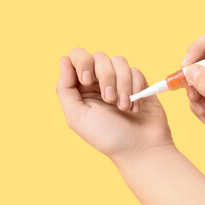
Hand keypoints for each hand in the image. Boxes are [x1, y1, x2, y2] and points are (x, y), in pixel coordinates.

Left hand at [56, 48, 171, 163]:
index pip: (77, 57)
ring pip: (119, 61)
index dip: (82, 62)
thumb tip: (64, 59)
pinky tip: (136, 108)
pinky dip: (136, 89)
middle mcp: (100, 82)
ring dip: (122, 84)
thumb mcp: (78, 117)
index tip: (88, 81)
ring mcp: (120, 81)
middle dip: (106, 77)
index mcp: (81, 88)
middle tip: (109, 100)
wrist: (141, 147)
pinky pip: (136, 71)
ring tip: (124, 107)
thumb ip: (65, 88)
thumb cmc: (108, 137)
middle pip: (99, 57)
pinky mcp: (139, 83)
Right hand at [182, 26, 204, 162]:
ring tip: (201, 110)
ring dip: (193, 92)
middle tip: (190, 92)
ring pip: (197, 72)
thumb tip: (191, 70)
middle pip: (204, 53)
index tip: (186, 66)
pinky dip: (195, 102)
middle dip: (193, 74)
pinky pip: (196, 87)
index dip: (199, 47)